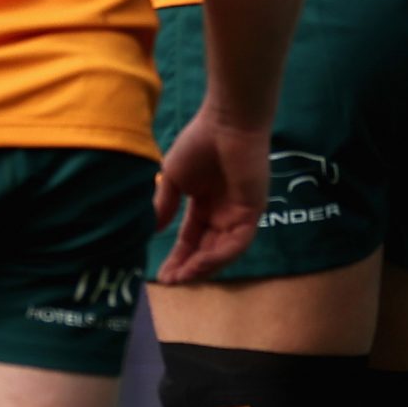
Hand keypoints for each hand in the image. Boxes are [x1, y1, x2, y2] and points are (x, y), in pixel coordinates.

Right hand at [152, 108, 271, 284]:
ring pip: (223, 251)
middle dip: (189, 267)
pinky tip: (199, 263)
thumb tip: (154, 229)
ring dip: (203, 266)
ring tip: (182, 278)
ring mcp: (240, 214)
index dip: (178, 255)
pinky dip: (218, 255)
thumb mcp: (173, 178)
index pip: (192, 238)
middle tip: (170, 283)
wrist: (224, 124)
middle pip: (207, 249)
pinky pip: (236, 242)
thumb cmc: (199, 143)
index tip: (162, 273)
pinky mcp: (253, 212)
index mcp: (207, 204)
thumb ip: (165, 204)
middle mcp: (225, 214)